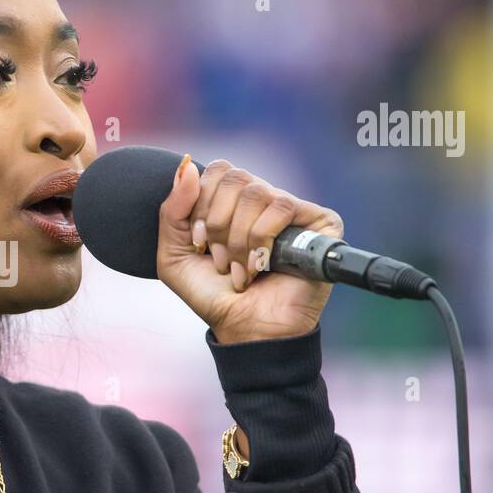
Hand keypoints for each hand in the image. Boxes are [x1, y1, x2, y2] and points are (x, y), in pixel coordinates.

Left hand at [158, 157, 343, 343]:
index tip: (199, 244)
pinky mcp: (320, 223)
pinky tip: (261, 266)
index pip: (216, 171)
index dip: (201, 205)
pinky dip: (261, 239)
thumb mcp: (174, 254)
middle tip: (220, 260)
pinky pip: (283, 206)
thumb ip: (172, 209)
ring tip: (240, 270)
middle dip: (218, 223)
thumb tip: (187, 164)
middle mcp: (264, 200)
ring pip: (257, 193)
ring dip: (238, 239)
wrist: (244, 328)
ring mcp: (293, 211)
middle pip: (234, 177)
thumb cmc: (213, 294)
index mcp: (233, 200)